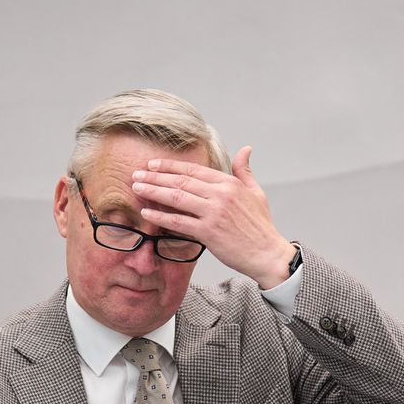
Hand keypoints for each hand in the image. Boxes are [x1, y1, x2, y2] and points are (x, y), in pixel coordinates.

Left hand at [131, 146, 298, 289]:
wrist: (268, 254)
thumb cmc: (261, 226)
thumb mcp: (256, 192)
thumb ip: (245, 171)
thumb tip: (246, 149)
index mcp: (230, 183)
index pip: (194, 170)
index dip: (171, 166)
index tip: (153, 165)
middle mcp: (220, 195)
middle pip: (181, 181)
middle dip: (155, 176)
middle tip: (136, 174)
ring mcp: (214, 213)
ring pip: (176, 197)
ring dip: (153, 191)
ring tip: (136, 187)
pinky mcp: (209, 232)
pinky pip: (179, 222)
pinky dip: (161, 217)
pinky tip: (147, 212)